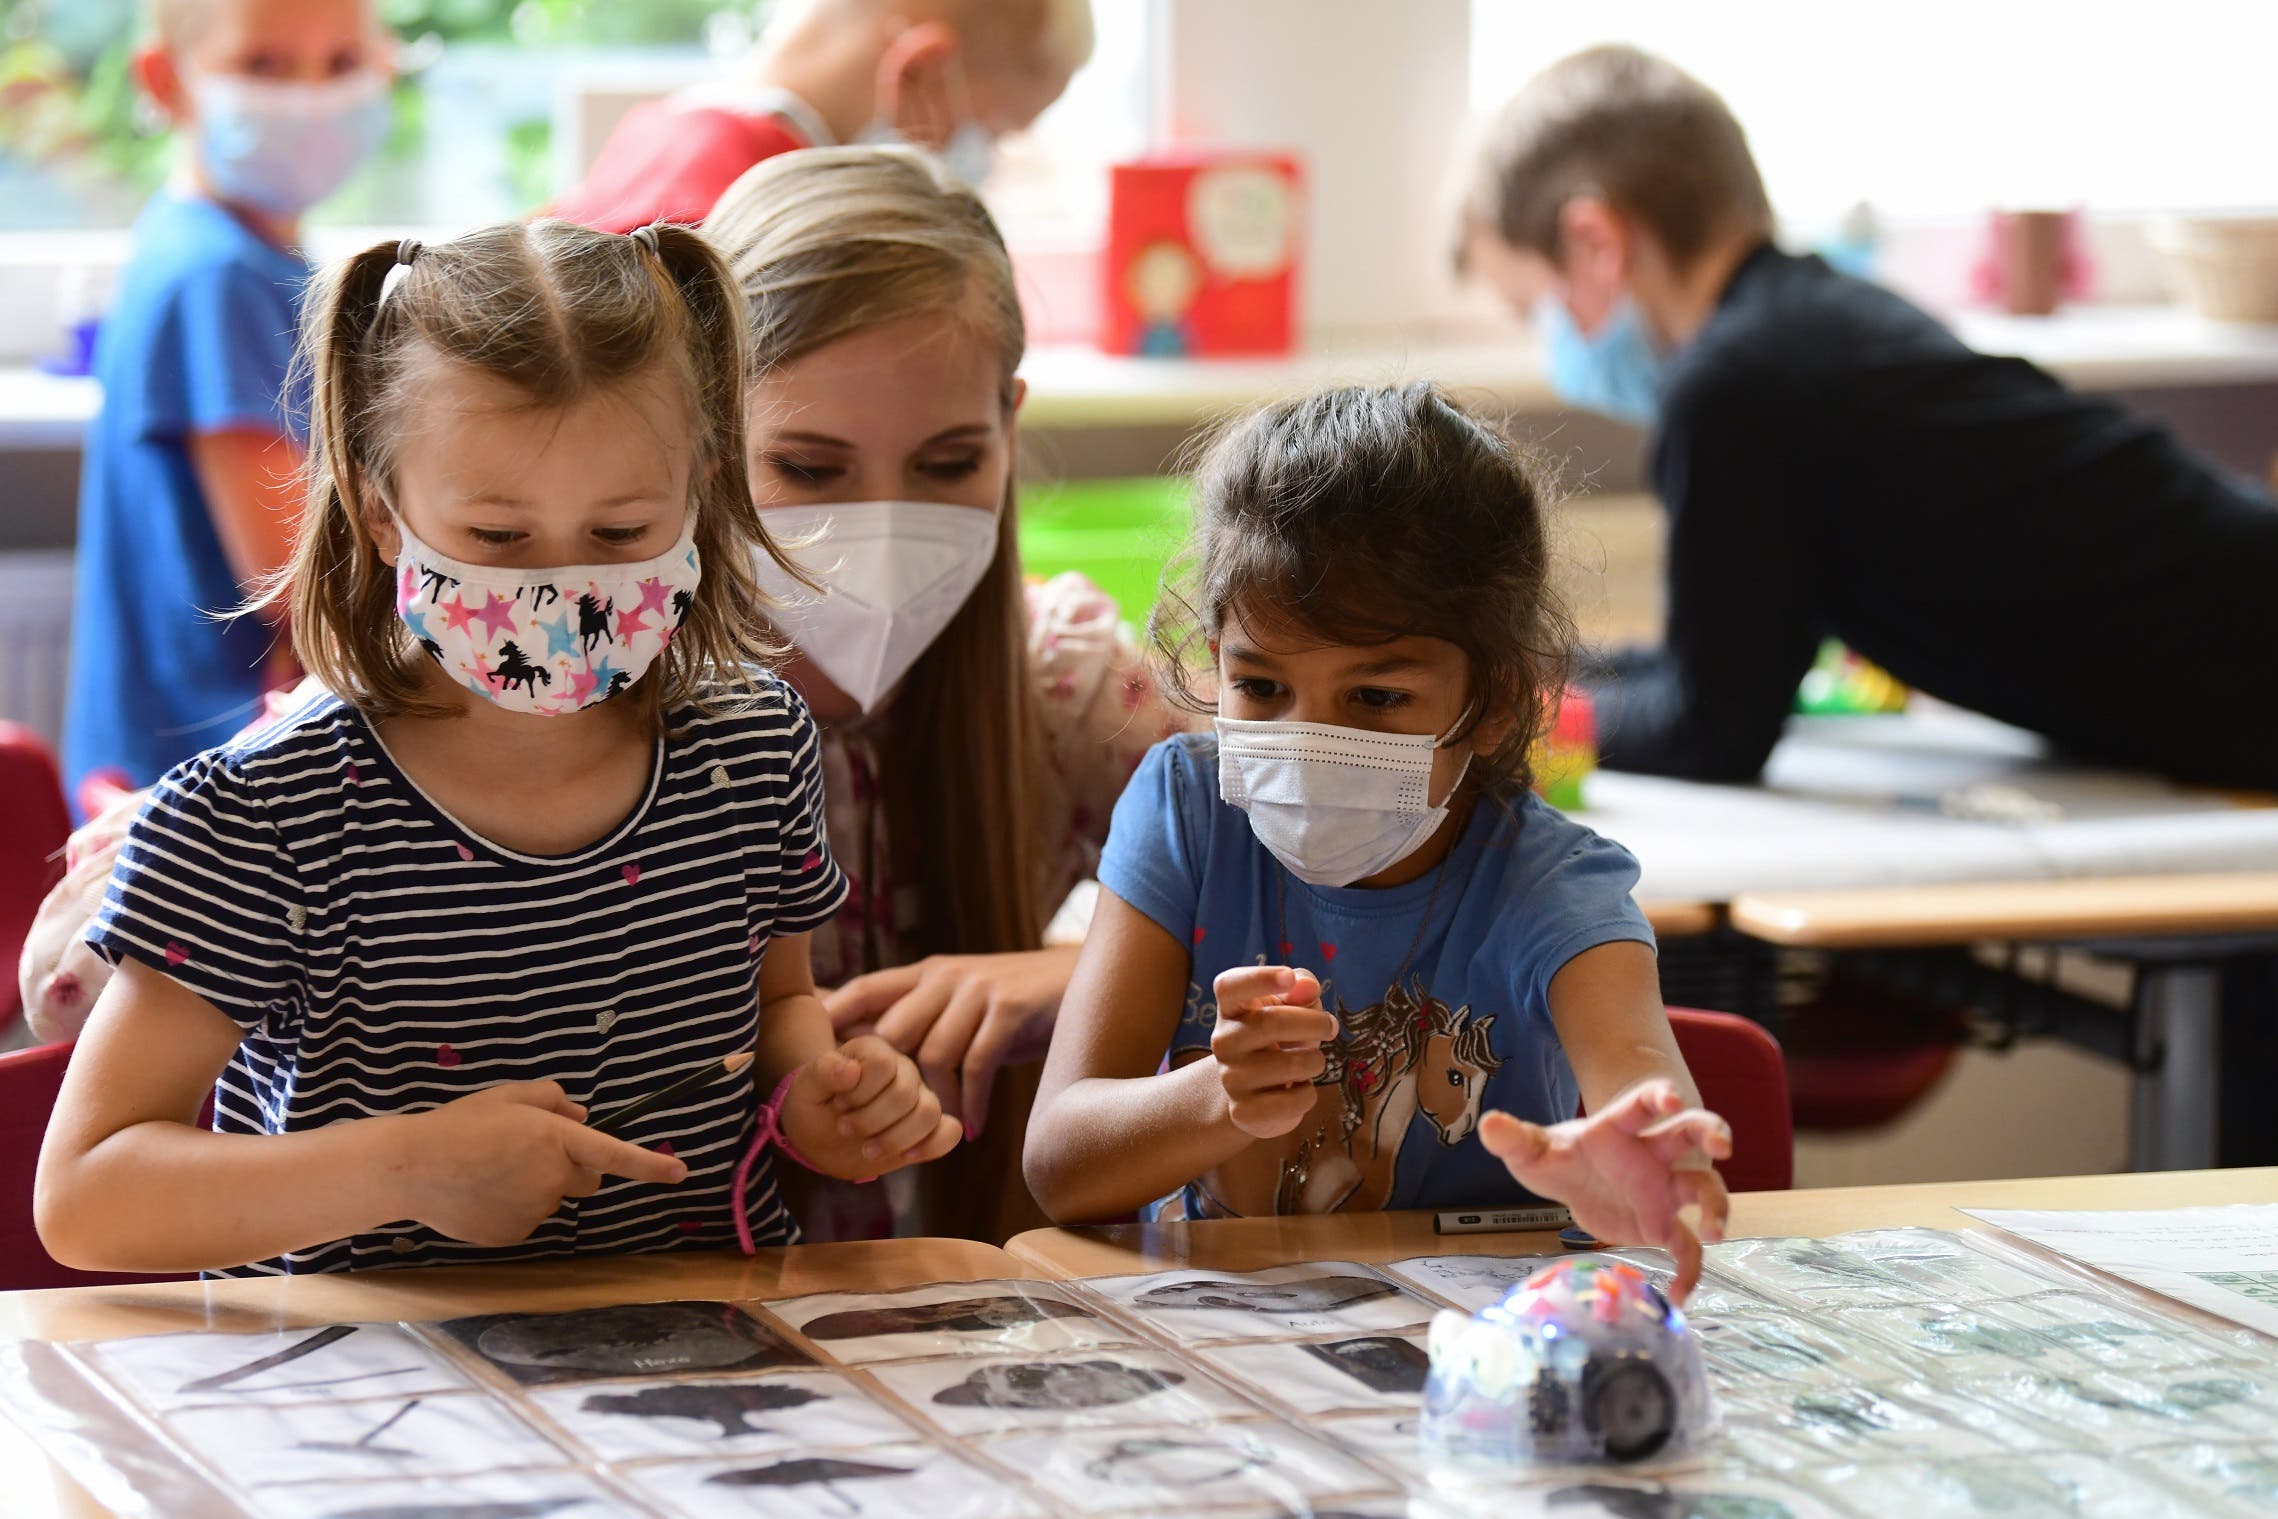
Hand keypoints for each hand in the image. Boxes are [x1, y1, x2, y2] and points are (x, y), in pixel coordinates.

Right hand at [395, 1081, 687, 1247]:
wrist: (412, 1168)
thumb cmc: (461, 1124)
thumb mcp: (510, 1097)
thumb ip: (553, 1101)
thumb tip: (583, 1117)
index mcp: (558, 1140)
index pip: (616, 1154)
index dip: (651, 1165)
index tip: (681, 1173)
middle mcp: (554, 1179)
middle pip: (587, 1178)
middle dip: (573, 1167)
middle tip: (529, 1152)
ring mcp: (535, 1212)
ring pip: (553, 1199)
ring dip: (537, 1186)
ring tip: (491, 1171)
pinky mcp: (514, 1235)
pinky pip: (527, 1219)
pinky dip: (513, 1208)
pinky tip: (481, 1193)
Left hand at [778, 1035, 961, 1179]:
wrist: (820, 1133)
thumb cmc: (814, 1105)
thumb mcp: (806, 1089)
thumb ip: (823, 1073)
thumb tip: (850, 1070)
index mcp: (875, 1051)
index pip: (883, 1065)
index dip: (859, 1091)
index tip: (838, 1103)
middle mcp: (903, 1069)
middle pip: (905, 1093)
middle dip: (870, 1120)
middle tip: (844, 1128)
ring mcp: (919, 1097)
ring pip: (930, 1113)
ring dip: (895, 1138)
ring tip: (866, 1149)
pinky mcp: (928, 1127)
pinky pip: (950, 1132)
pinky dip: (931, 1146)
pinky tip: (906, 1157)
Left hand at [824, 948, 1077, 1136]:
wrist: (1079, 981)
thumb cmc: (1014, 1006)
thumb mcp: (963, 1006)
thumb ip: (927, 1023)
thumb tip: (878, 1065)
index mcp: (927, 973)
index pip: (866, 989)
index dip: (833, 1018)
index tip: (812, 1060)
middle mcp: (946, 976)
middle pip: (892, 1029)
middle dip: (879, 1082)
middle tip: (866, 1126)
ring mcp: (977, 989)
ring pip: (934, 1053)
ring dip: (931, 1104)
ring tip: (926, 1136)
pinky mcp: (1009, 1007)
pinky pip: (977, 1064)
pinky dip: (972, 1103)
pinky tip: (973, 1129)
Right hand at [1207, 965, 1335, 1139]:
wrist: (1253, 1093)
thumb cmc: (1278, 1038)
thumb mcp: (1290, 1009)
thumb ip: (1301, 991)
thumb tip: (1307, 985)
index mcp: (1231, 1008)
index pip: (1231, 986)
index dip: (1259, 978)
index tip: (1288, 978)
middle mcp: (1223, 1041)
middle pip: (1270, 1023)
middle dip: (1314, 1023)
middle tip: (1331, 1026)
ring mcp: (1231, 1078)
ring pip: (1290, 1064)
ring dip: (1315, 1061)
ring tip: (1312, 1062)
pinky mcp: (1243, 1111)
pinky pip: (1294, 1100)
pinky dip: (1308, 1094)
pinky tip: (1298, 1089)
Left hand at [1478, 1079, 1732, 1303]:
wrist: (1573, 1182)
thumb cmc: (1560, 1157)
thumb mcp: (1531, 1149)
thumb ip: (1513, 1138)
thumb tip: (1488, 1124)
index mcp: (1621, 1127)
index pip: (1644, 1103)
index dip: (1660, 1096)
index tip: (1672, 1099)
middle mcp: (1652, 1153)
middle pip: (1691, 1134)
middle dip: (1711, 1133)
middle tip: (1722, 1145)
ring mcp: (1663, 1188)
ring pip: (1704, 1188)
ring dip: (1715, 1206)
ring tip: (1714, 1231)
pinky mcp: (1663, 1224)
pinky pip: (1686, 1247)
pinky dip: (1689, 1270)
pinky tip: (1681, 1295)